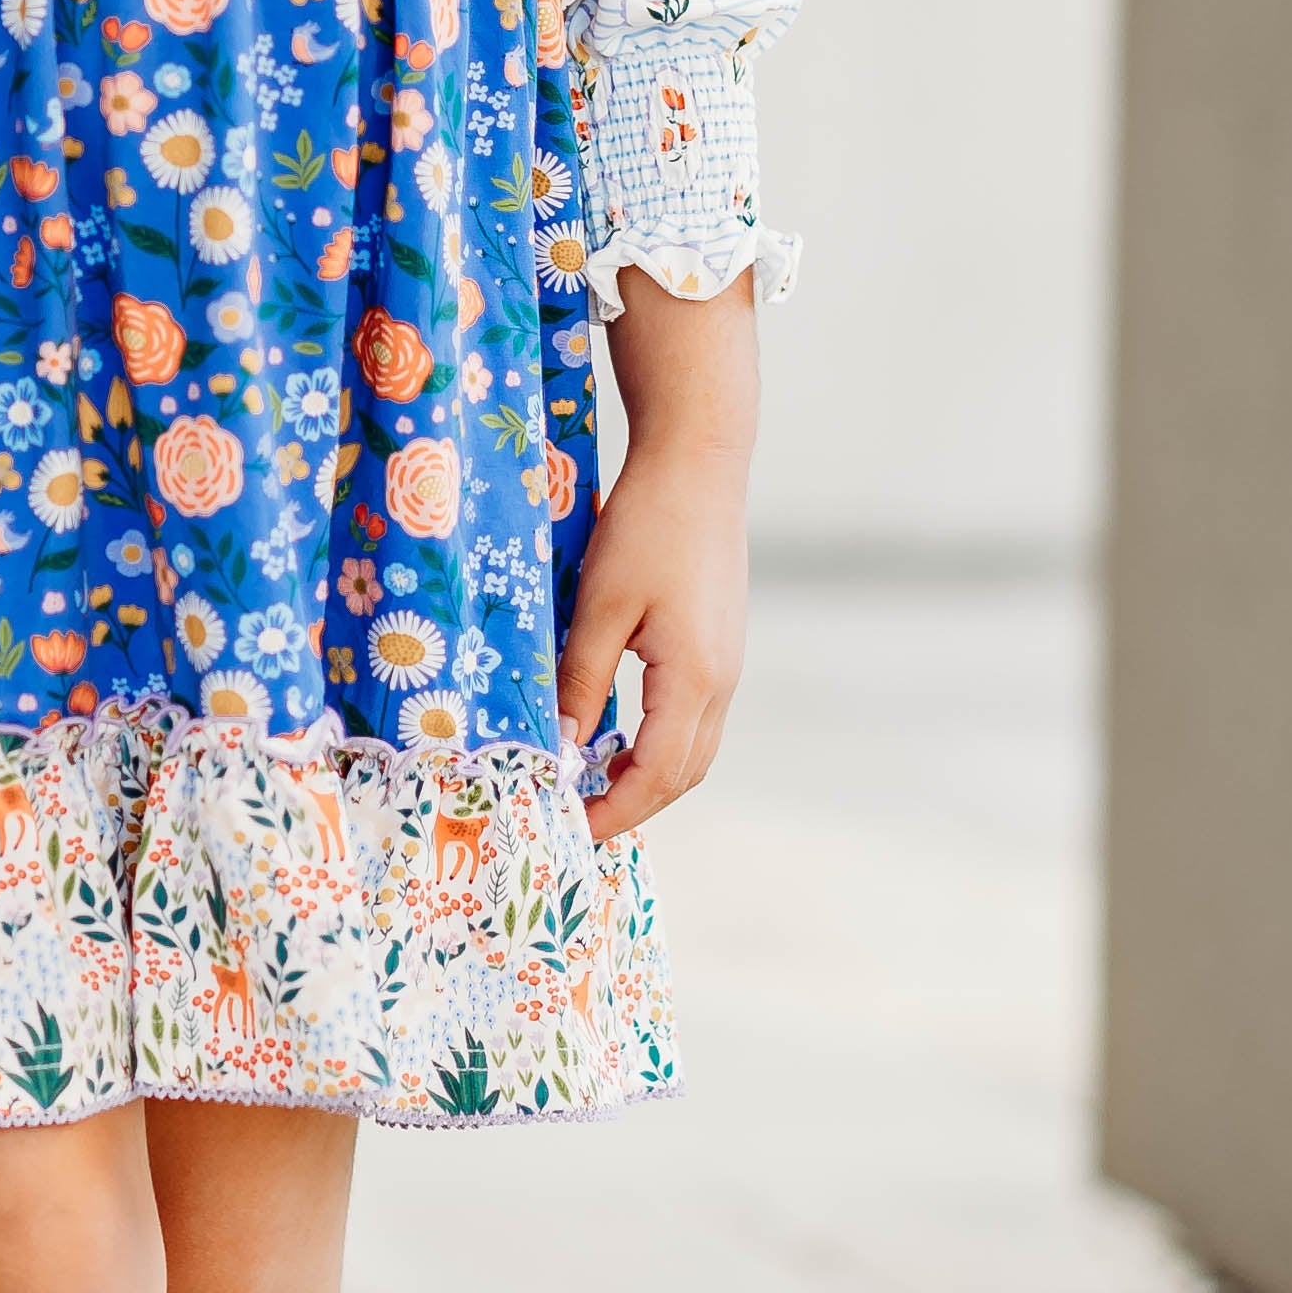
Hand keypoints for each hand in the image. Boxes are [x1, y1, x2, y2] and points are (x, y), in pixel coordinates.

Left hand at [558, 272, 756, 844]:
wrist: (700, 464)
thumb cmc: (646, 528)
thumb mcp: (599, 607)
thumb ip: (582, 683)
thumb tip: (563, 750)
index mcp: (695, 679)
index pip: (656, 776)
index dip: (614, 811)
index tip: (570, 828)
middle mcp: (722, 682)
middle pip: (682, 774)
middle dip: (631, 805)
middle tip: (575, 817)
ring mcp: (728, 664)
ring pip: (693, 750)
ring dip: (646, 776)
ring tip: (590, 782)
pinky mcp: (721, 645)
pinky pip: (693, 719)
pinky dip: (658, 743)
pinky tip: (616, 733)